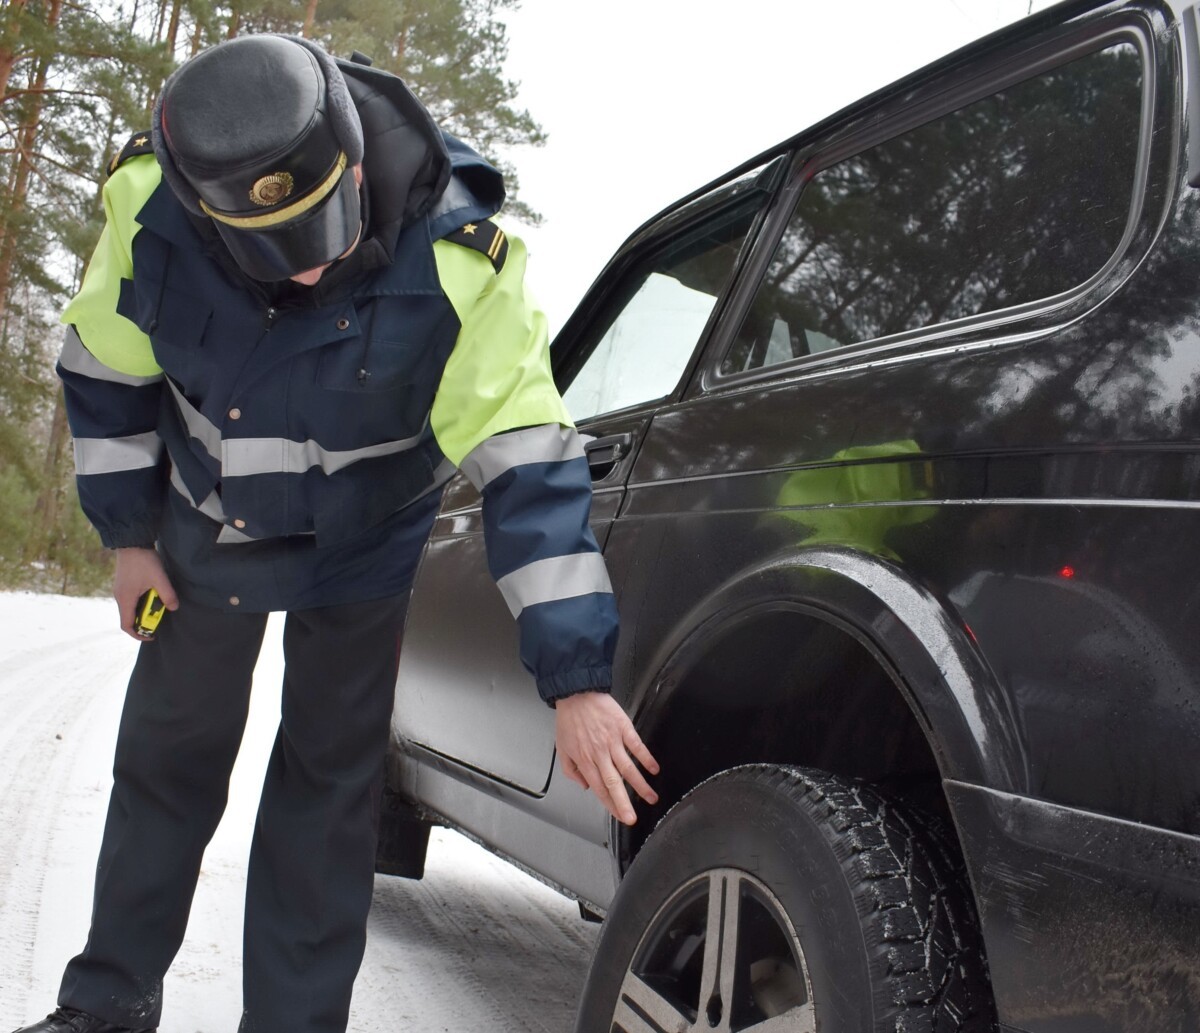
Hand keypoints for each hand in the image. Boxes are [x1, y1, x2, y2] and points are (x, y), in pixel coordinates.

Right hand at [113, 547, 179, 640]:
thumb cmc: (143, 560)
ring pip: (130, 609)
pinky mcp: (124, 584)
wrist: (132, 542)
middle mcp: (119, 597)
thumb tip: (174, 608)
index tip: (151, 636)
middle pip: (128, 618)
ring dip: (143, 613)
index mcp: (125, 599)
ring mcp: (120, 590)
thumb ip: (167, 594)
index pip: (126, 625)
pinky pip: (130, 601)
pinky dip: (141, 604)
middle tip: (159, 622)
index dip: (138, 634)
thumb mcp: (159, 578)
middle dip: (143, 624)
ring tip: (158, 610)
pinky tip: (153, 598)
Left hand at [554, 691, 659, 825]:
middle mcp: (599, 753)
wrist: (576, 692)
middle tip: (633, 817)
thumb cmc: (569, 718)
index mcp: (584, 760)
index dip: (610, 805)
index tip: (620, 816)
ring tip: (651, 797)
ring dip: (640, 785)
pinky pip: (636, 746)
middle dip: (624, 803)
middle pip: (613, 783)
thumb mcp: (561, 747)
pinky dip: (646, 758)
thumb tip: (584, 785)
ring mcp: (612, 741)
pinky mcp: (623, 728)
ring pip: (628, 768)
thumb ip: (571, 770)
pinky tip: (653, 769)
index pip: (598, 788)